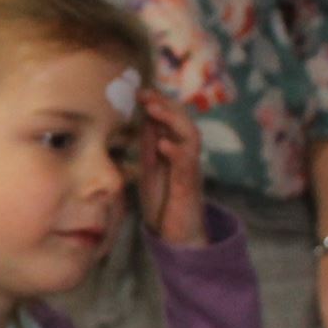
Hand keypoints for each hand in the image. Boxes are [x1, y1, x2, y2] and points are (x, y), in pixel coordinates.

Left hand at [137, 90, 206, 244]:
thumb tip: (141, 120)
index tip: (137, 92)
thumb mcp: (150, 170)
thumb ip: (148, 147)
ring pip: (190, 137)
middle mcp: (184, 155)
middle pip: (183, 121)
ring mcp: (189, 169)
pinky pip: (187, 165)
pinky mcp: (189, 187)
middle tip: (145, 95)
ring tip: (154, 110)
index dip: (157, 104)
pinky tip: (163, 144)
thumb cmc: (164, 202)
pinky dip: (176, 152)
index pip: (170, 119)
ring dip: (172, 121)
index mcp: (173, 150)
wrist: (176, 236)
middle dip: (165, 105)